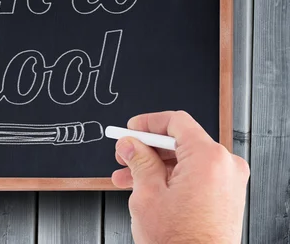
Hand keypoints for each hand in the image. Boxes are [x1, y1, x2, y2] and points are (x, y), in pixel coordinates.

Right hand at [111, 111, 248, 243]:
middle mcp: (225, 166)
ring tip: (128, 177)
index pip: (176, 122)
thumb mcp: (147, 193)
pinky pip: (196, 176)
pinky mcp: (226, 197)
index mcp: (208, 158)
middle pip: (180, 142)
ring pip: (185, 160)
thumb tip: (130, 144)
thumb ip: (138, 160)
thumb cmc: (180, 242)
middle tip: (124, 154)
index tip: (131, 128)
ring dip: (155, 166)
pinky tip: (147, 187)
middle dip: (147, 148)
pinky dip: (171, 178)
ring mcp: (229, 183)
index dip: (148, 123)